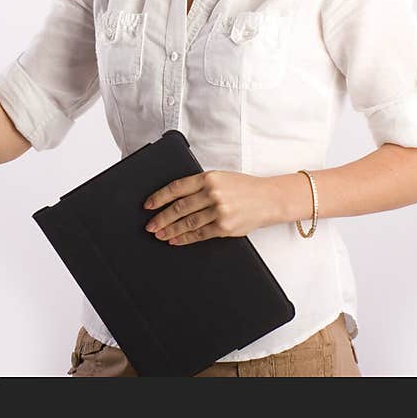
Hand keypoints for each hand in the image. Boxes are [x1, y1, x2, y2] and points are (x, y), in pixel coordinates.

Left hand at [142, 171, 280, 244]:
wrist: (269, 198)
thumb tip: (175, 198)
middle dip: (161, 217)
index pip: (177, 187)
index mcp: (208, 177)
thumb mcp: (221, 178)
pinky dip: (185, 238)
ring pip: (187, 222)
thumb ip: (200, 185)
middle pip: (179, 207)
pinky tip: (176, 240)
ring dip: (170, 230)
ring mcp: (219, 211)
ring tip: (160, 234)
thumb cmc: (244, 187)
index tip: (148, 205)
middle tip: (150, 225)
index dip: (159, 197)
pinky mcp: (225, 227)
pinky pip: (200, 234)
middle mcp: (212, 193)